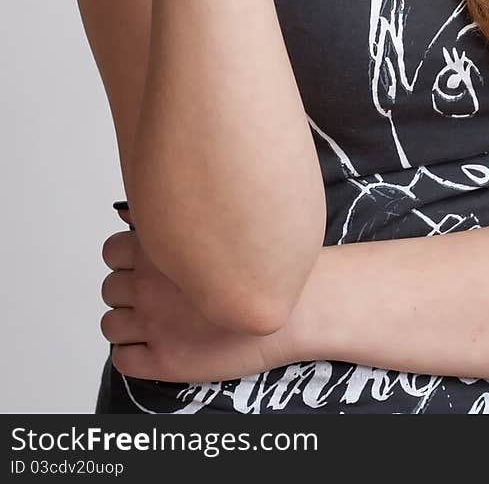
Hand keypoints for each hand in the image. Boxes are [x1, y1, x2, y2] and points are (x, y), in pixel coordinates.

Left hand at [100, 205, 286, 382]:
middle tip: (153, 293)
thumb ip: (181, 216)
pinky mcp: (164, 362)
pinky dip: (131, 352)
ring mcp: (155, 327)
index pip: (112, 252)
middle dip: (127, 290)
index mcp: (161, 251)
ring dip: (126, 322)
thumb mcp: (225, 226)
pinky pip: (123, 359)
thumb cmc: (267, 267)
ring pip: (110, 325)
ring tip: (153, 320)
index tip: (143, 263)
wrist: (297, 309)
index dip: (126, 257)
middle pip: (109, 289)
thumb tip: (147, 208)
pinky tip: (155, 344)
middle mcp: (150, 288)